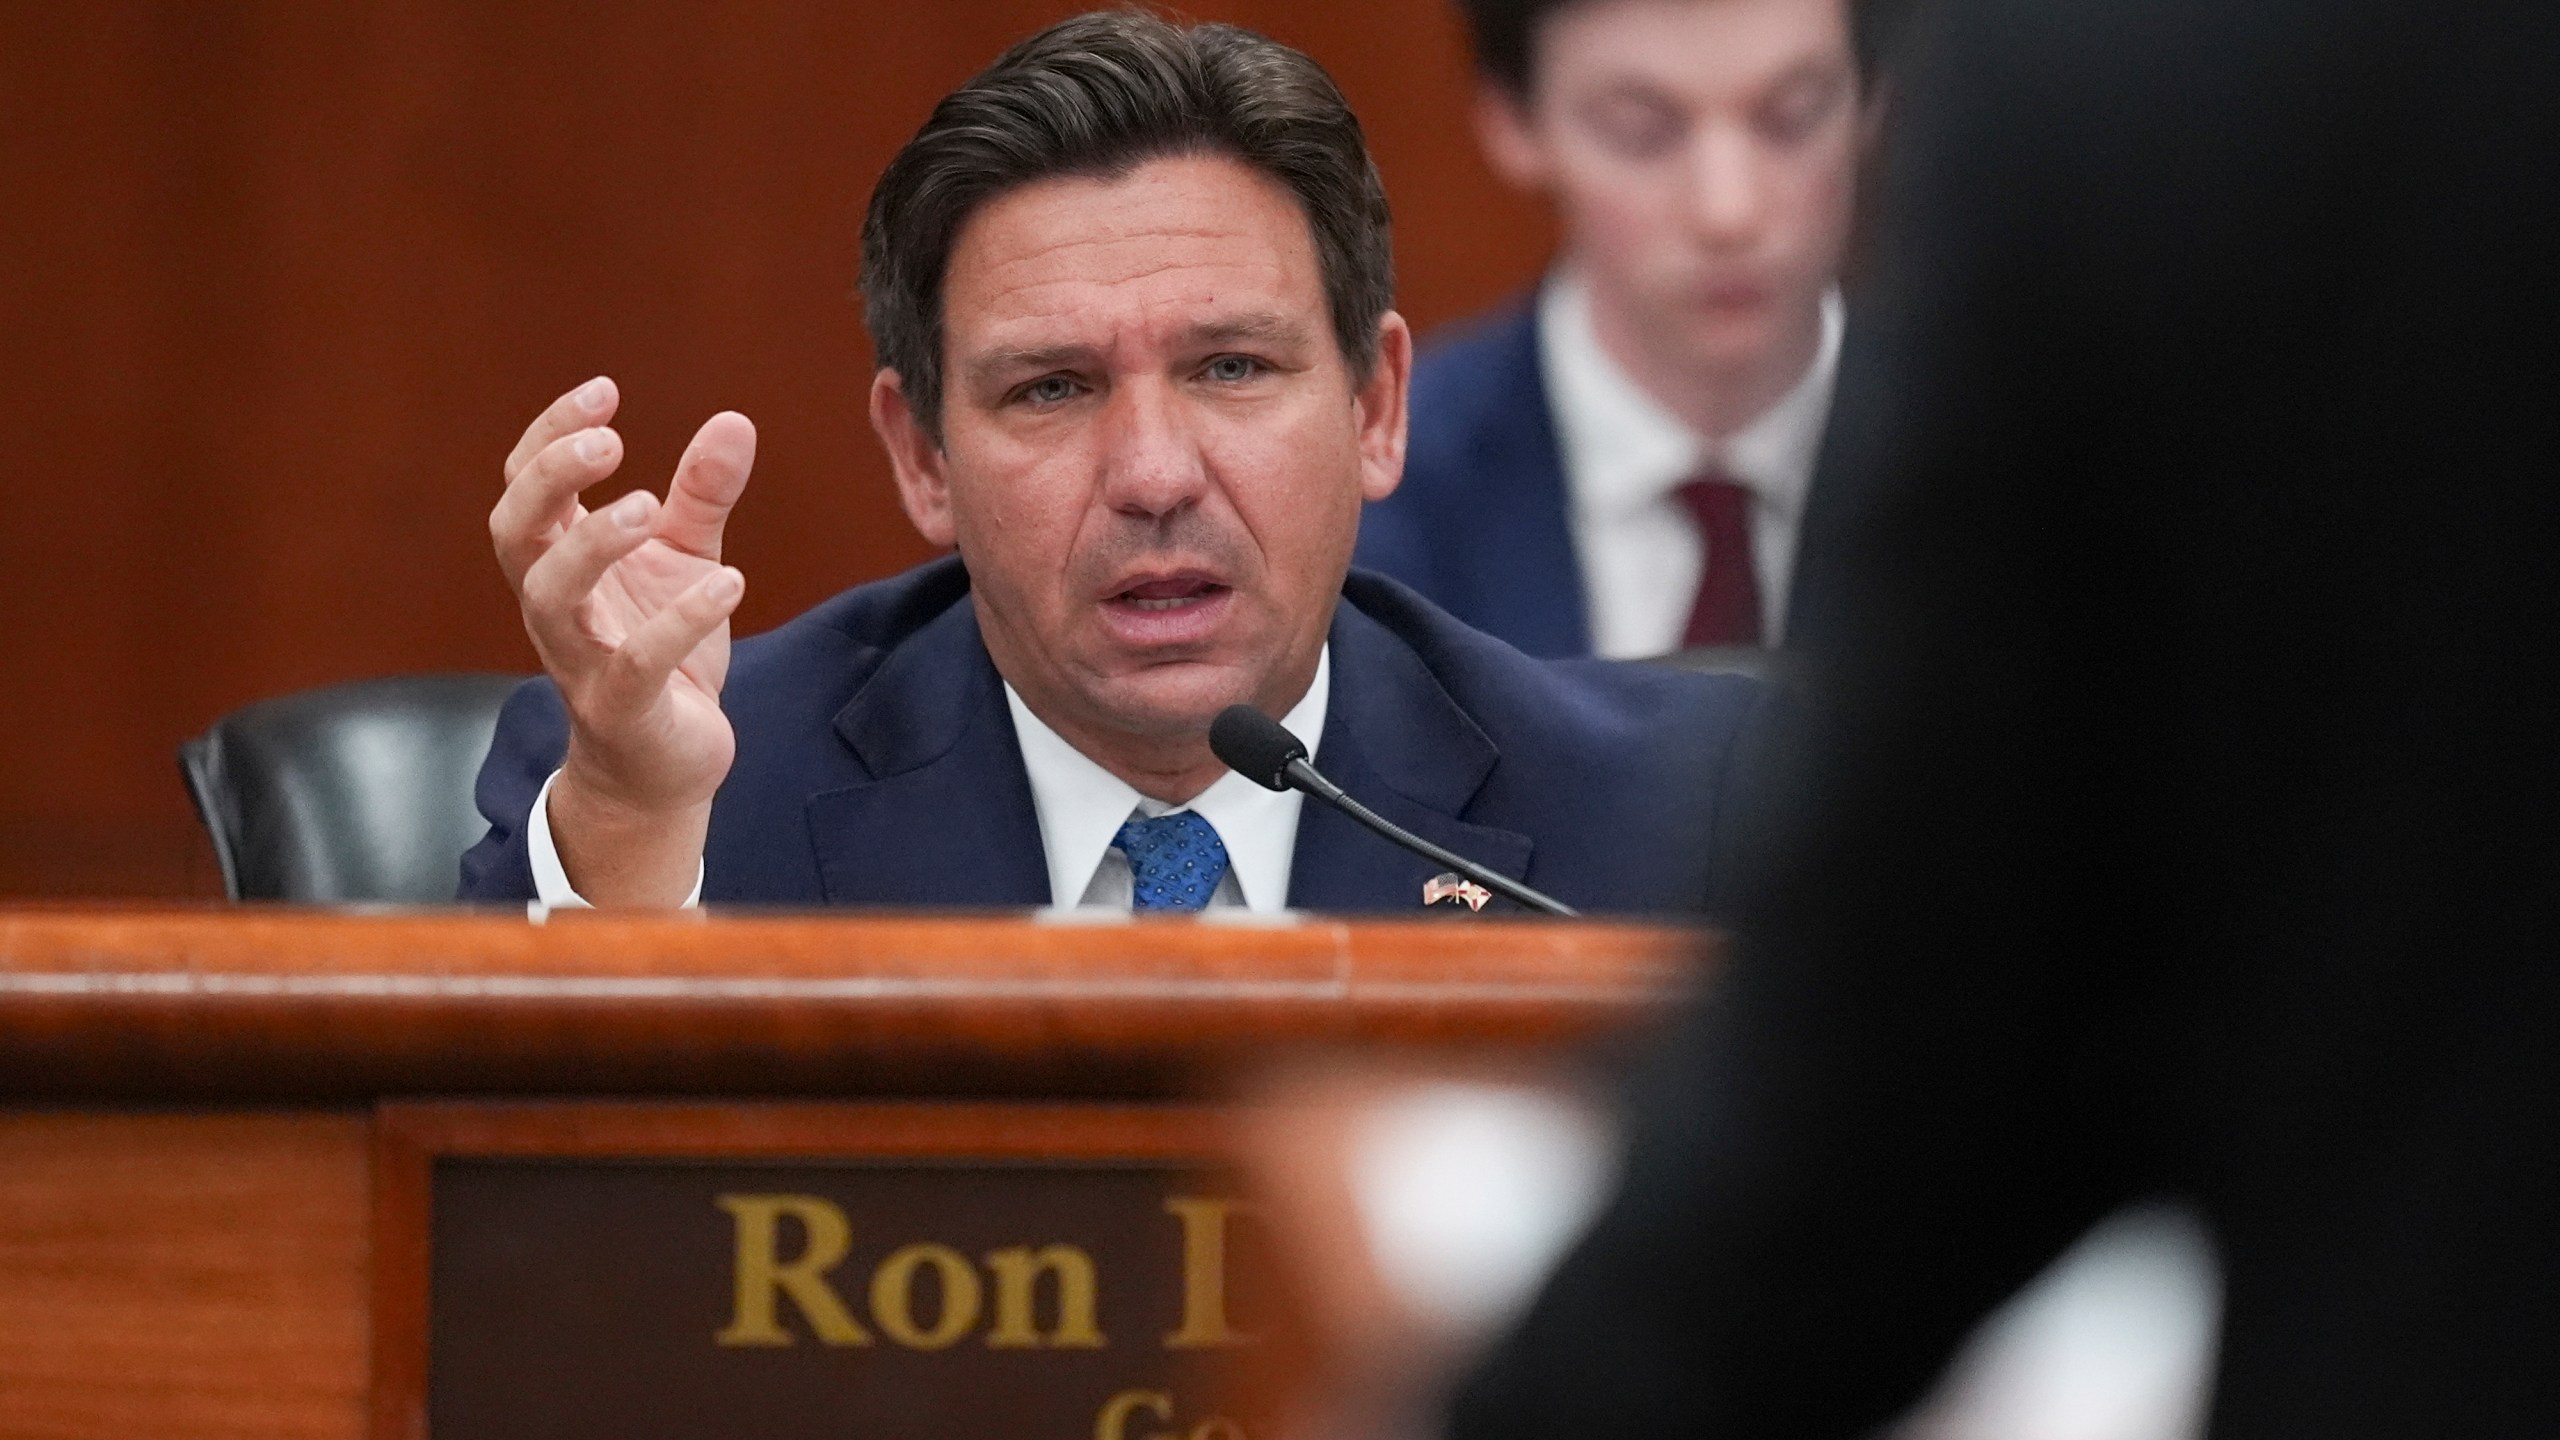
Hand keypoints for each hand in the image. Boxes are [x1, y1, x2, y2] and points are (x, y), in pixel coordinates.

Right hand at [490, 377, 753, 902]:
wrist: (665, 765)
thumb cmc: (663, 653)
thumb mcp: (686, 560)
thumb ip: (700, 495)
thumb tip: (734, 421)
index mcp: (559, 562)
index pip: (525, 486)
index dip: (550, 435)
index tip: (604, 392)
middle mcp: (554, 608)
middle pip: (514, 532)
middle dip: (549, 480)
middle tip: (607, 442)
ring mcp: (580, 661)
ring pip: (550, 596)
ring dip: (592, 544)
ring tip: (649, 506)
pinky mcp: (624, 709)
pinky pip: (636, 663)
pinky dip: (679, 620)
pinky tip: (729, 580)